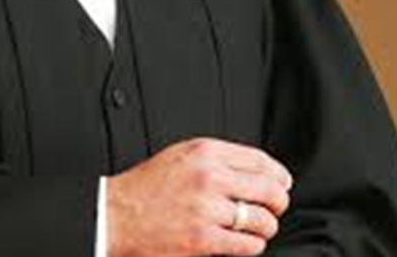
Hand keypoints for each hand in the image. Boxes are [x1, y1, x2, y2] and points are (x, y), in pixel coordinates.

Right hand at [106, 137, 293, 256]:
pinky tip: (239, 242)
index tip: (281, 184)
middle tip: (272, 209)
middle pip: (270, 190)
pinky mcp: (204, 239)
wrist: (114, 216)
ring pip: (263, 220)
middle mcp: (209, 177)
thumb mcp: (180, 157)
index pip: (261, 160)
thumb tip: (257, 172)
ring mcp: (207, 209)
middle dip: (277, 203)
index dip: (279, 175)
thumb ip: (216, 159)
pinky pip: (248, 244)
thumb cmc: (144, 188)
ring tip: (252, 228)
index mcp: (204, 152)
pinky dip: (251, 245)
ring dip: (264, 227)